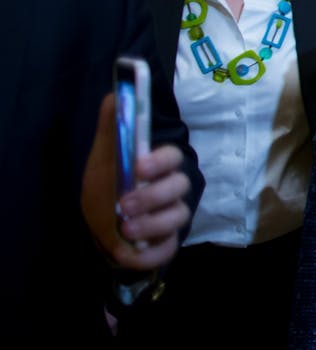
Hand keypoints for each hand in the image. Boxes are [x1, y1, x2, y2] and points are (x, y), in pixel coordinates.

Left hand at [81, 93, 191, 269]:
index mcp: (158, 166)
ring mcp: (169, 218)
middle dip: (154, 196)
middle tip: (126, 203)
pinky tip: (125, 253)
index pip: (172, 157)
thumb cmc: (108, 183)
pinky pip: (166, 252)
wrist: (102, 220)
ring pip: (177, 219)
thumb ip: (111, 125)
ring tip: (125, 229)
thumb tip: (115, 94)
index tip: (140, 166)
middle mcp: (170, 190)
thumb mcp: (104, 154)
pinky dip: (149, 255)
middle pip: (179, 188)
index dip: (160, 161)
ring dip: (153, 225)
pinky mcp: (163, 244)